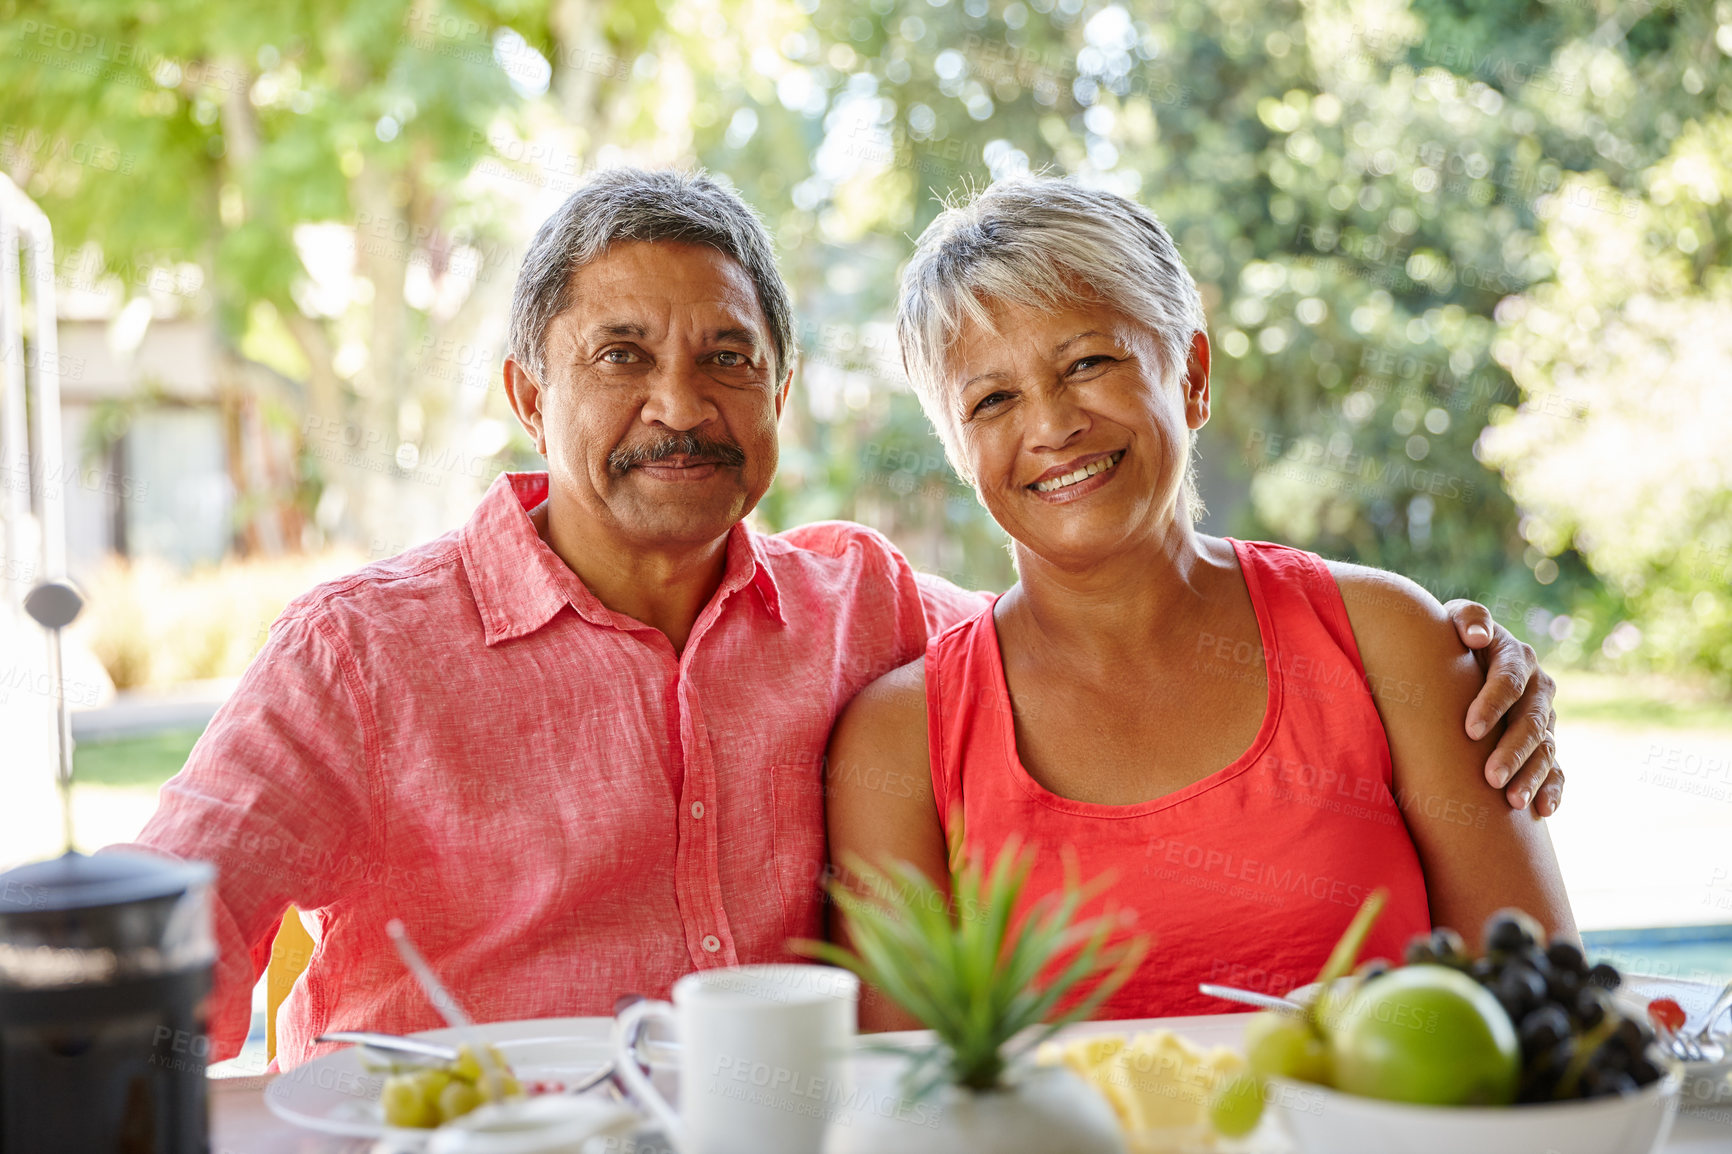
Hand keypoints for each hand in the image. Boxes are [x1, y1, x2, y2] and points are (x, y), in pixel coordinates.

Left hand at [1442, 600, 1562, 815]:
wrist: (1462, 659)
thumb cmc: (1449, 639)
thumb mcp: (1453, 619)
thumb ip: (1467, 618)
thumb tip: (1477, 635)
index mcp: (1516, 657)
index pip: (1509, 681)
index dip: (1492, 705)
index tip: (1469, 730)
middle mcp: (1537, 687)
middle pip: (1531, 721)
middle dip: (1512, 751)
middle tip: (1490, 777)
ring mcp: (1544, 717)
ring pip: (1545, 749)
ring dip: (1531, 776)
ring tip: (1512, 801)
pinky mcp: (1545, 742)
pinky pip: (1556, 768)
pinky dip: (1551, 788)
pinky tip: (1542, 811)